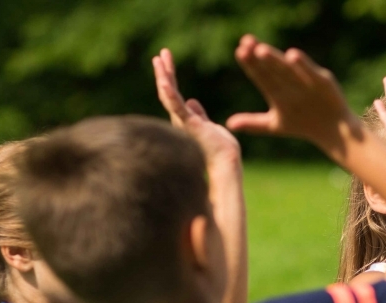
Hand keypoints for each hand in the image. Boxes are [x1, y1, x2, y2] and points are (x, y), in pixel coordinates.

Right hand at [153, 48, 239, 165]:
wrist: (226, 164)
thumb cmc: (221, 150)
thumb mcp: (210, 127)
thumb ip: (199, 115)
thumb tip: (193, 101)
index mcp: (186, 120)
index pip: (174, 95)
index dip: (169, 78)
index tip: (166, 62)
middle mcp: (180, 120)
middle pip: (167, 92)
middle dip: (164, 73)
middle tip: (160, 55)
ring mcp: (183, 122)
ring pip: (168, 96)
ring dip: (163, 76)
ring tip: (159, 59)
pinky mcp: (189, 124)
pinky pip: (176, 106)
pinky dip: (169, 93)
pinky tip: (163, 80)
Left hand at [226, 35, 357, 153]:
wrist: (332, 131)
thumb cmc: (302, 124)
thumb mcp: (275, 125)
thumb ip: (253, 123)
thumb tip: (228, 125)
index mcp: (276, 90)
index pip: (260, 75)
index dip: (250, 64)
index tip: (239, 51)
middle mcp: (289, 82)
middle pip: (271, 68)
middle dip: (259, 57)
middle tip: (246, 43)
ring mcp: (305, 81)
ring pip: (287, 69)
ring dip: (275, 60)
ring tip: (262, 50)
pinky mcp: (322, 81)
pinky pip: (310, 72)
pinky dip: (302, 65)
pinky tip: (292, 56)